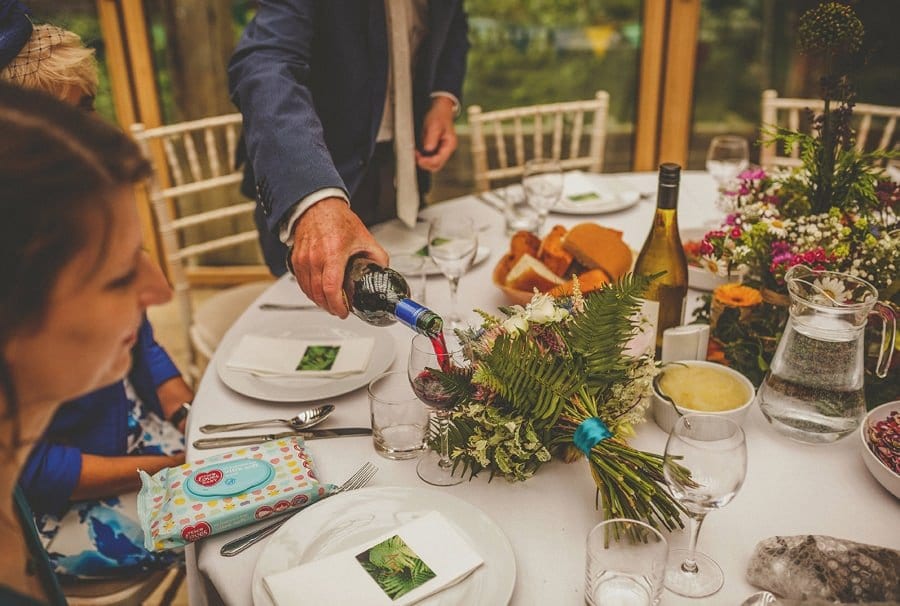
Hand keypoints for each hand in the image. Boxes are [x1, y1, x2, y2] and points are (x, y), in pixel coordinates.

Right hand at [289, 198, 388, 316]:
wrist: (318, 206)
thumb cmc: (338, 220)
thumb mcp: (365, 238)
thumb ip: (377, 257)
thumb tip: (384, 272)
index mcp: (334, 252)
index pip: (331, 287)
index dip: (337, 304)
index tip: (344, 311)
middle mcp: (315, 257)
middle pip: (318, 293)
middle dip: (330, 307)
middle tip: (339, 310)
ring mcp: (303, 259)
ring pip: (308, 290)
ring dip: (319, 302)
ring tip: (331, 304)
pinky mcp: (296, 260)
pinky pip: (301, 283)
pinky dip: (310, 292)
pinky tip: (319, 294)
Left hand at [416, 96, 457, 171]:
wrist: (440, 110)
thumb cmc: (439, 116)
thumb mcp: (434, 125)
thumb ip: (431, 138)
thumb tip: (428, 149)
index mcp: (450, 145)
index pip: (439, 160)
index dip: (428, 161)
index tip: (418, 158)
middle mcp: (447, 150)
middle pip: (436, 165)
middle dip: (425, 163)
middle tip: (416, 157)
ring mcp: (442, 150)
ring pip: (432, 163)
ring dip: (423, 161)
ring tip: (416, 153)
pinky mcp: (436, 149)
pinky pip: (430, 158)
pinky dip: (423, 157)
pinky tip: (417, 152)